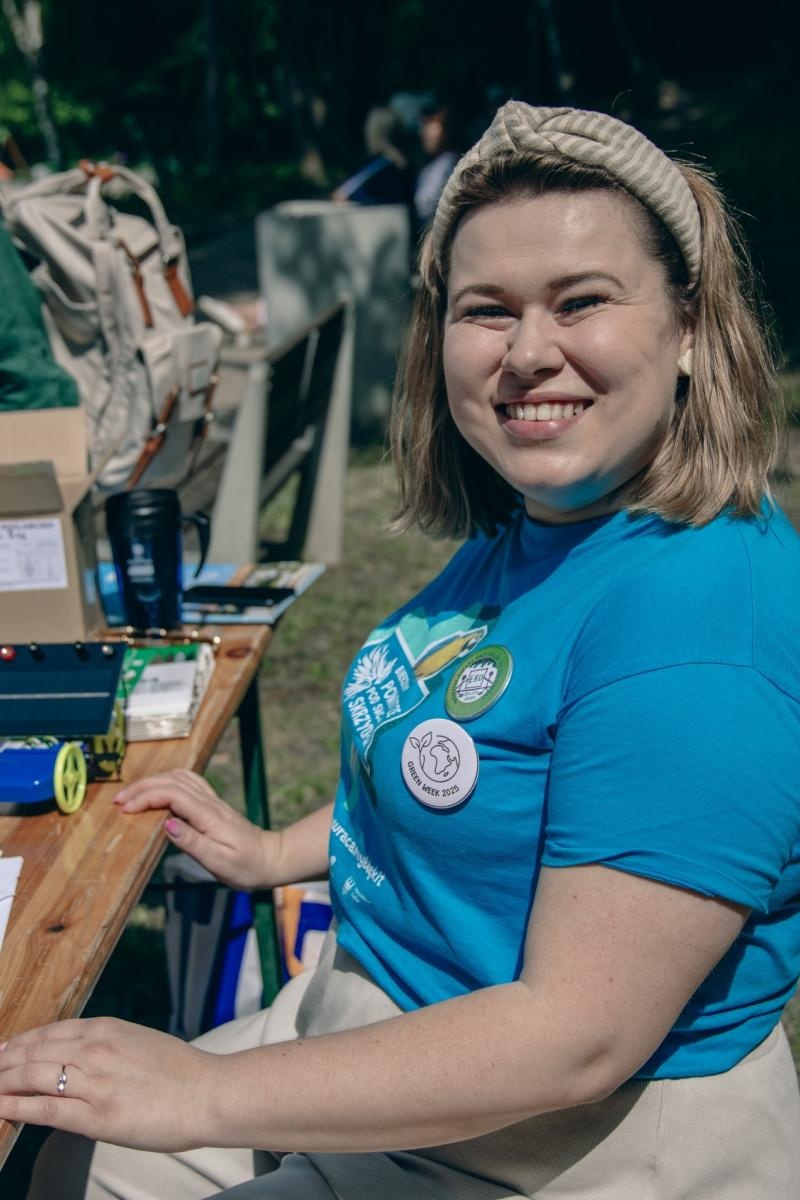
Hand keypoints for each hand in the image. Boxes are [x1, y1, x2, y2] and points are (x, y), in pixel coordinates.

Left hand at [0, 1018, 217, 1150]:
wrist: (209, 1093)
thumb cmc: (181, 1072)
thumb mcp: (139, 1043)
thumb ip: (107, 1047)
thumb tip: (79, 1059)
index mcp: (107, 1028)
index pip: (51, 1031)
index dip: (21, 1042)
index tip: (3, 1049)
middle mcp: (96, 1048)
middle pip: (34, 1051)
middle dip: (3, 1061)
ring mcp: (94, 1081)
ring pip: (32, 1076)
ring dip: (2, 1081)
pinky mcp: (97, 1115)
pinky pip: (45, 1109)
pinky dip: (16, 1107)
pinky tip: (0, 1108)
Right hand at [113, 768, 278, 888]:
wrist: (271, 859)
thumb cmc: (245, 866)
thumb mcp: (218, 861)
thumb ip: (192, 842)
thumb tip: (166, 824)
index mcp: (208, 815)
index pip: (172, 794)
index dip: (146, 798)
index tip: (125, 810)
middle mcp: (209, 802)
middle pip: (171, 781)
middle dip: (142, 787)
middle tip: (117, 801)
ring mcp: (211, 800)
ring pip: (179, 777)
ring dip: (152, 782)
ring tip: (131, 795)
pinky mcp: (212, 804)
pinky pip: (187, 783)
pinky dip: (166, 782)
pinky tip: (156, 792)